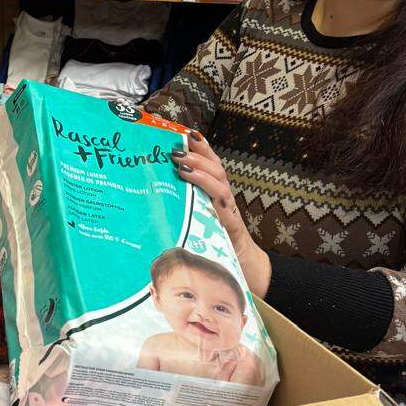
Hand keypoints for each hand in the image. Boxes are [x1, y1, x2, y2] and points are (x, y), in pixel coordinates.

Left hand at [170, 131, 270, 296]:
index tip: (184, 132)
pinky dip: (208, 188)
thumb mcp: (200, 227)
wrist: (247, 272)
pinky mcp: (231, 224)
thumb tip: (157, 203)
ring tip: (180, 159)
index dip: (201, 148)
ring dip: (200, 167)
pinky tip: (194, 182)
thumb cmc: (219, 249)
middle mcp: (225, 200)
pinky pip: (221, 203)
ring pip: (219, 181)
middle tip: (175, 143)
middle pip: (216, 168)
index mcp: (218, 198)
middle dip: (198, 152)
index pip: (211, 167)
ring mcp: (229, 210)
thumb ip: (187, 213)